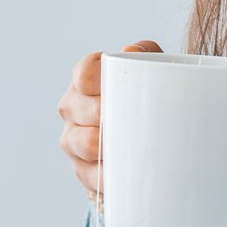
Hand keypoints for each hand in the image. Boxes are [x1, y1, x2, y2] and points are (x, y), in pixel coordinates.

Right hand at [57, 40, 161, 199]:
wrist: (153, 136)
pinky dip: (105, 176)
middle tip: (129, 117)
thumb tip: (130, 50)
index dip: (97, 79)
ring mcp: (74, 139)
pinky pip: (89, 175)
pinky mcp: (82, 170)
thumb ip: (145, 53)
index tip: (116, 86)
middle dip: (102, 113)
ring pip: (80, 142)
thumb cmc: (149, 97)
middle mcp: (73, 107)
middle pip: (77, 107)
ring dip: (101, 145)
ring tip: (125, 145)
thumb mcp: (153, 69)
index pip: (84, 72)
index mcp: (86, 79)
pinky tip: (119, 175)